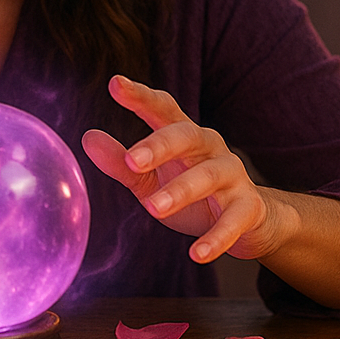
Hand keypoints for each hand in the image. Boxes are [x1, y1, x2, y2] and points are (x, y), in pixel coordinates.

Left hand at [81, 75, 293, 263]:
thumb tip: (88, 138)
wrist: (251, 221)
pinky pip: (233, 220)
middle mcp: (210, 147)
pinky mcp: (248, 207)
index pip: (162, 108)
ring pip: (209, 176)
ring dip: (180, 191)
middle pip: (186, 135)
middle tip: (132, 160)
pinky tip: (197, 254)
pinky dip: (216, 238)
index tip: (115, 84)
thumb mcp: (151, 179)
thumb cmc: (193, 194)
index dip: (140, 95)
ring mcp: (233, 176)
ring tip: (152, 208)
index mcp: (184, 136)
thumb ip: (122, 163)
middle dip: (159, 145)